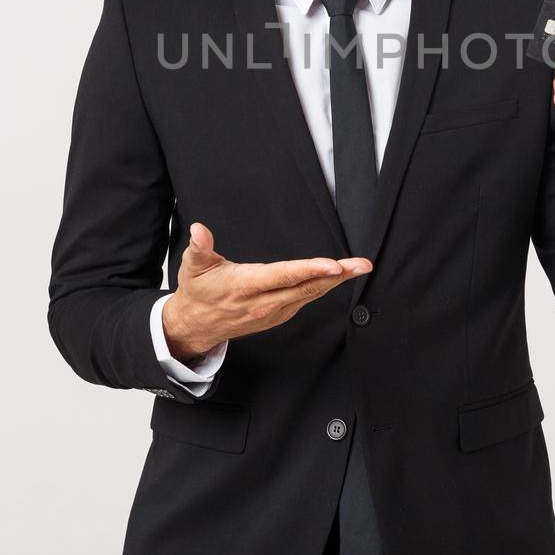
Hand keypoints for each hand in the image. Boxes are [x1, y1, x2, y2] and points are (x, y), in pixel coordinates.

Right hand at [161, 222, 371, 361]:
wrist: (196, 325)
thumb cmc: (198, 291)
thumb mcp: (192, 267)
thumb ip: (199, 247)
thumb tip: (199, 230)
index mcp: (245, 286)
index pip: (284, 276)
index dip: (310, 270)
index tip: (334, 265)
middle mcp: (263, 302)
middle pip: (306, 287)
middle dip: (337, 275)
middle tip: (362, 265)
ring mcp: (272, 312)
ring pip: (310, 294)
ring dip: (336, 281)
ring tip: (358, 268)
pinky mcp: (277, 315)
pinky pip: (305, 300)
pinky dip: (323, 288)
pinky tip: (337, 278)